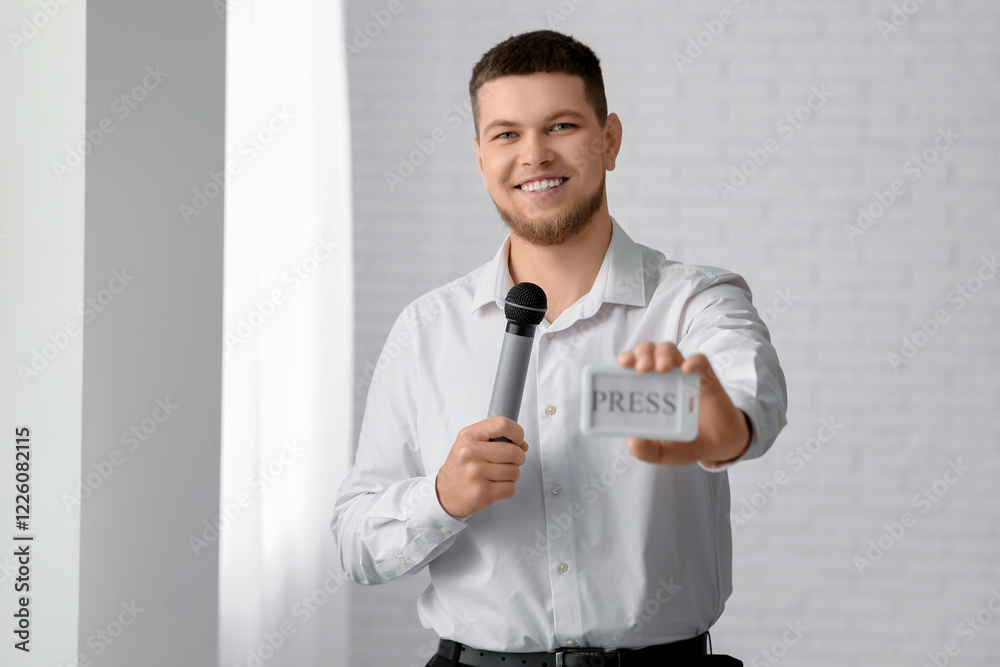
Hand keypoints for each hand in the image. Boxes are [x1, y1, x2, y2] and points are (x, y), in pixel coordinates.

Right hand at [435, 416, 529, 517]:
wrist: (444, 493)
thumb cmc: (462, 467)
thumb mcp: (471, 443)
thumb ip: (496, 438)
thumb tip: (523, 445)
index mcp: (469, 436)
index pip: (503, 424)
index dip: (517, 433)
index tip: (517, 441)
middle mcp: (471, 453)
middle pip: (513, 451)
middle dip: (518, 458)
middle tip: (510, 462)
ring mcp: (476, 473)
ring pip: (514, 471)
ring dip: (512, 475)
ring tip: (499, 475)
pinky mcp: (482, 492)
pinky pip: (511, 488)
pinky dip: (508, 489)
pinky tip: (496, 487)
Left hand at [617, 341, 750, 467]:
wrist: (719, 445)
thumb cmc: (686, 443)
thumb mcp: (665, 452)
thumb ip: (648, 451)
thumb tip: (632, 442)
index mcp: (648, 390)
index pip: (633, 366)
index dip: (627, 359)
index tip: (623, 363)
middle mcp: (663, 378)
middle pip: (648, 351)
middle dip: (642, 354)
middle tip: (643, 369)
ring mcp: (684, 376)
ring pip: (669, 350)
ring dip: (663, 355)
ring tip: (662, 369)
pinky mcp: (706, 378)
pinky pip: (700, 361)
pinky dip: (694, 361)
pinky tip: (687, 369)